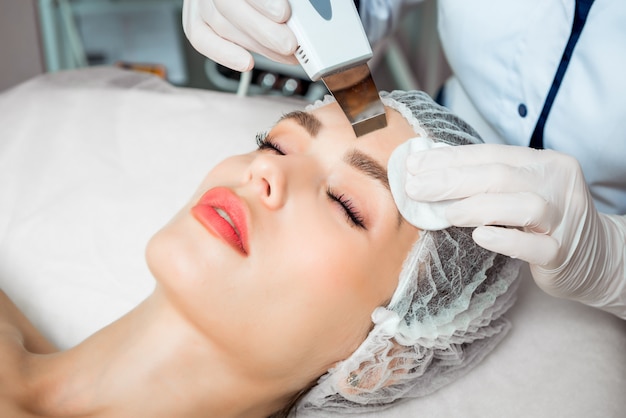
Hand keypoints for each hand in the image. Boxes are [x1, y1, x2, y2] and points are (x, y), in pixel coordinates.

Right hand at [182, 0, 297, 71]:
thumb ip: (289, 1)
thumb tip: (295, 14)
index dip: (263, 2)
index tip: (284, 14)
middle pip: (228, 6)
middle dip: (263, 30)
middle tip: (289, 44)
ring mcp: (200, 2)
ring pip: (221, 25)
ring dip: (257, 46)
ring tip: (285, 54)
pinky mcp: (195, 20)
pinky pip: (201, 40)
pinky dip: (224, 54)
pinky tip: (247, 62)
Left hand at [405, 144, 625, 317]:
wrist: (597, 257)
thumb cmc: (546, 222)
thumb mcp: (521, 191)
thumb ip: (487, 181)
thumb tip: (431, 173)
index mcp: (543, 163)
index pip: (490, 154)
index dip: (449, 159)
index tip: (414, 166)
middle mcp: (557, 184)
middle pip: (500, 175)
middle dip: (451, 180)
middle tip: (415, 188)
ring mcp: (564, 219)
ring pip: (522, 205)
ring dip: (477, 207)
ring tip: (445, 214)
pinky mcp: (562, 252)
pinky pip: (535, 245)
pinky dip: (505, 239)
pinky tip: (480, 237)